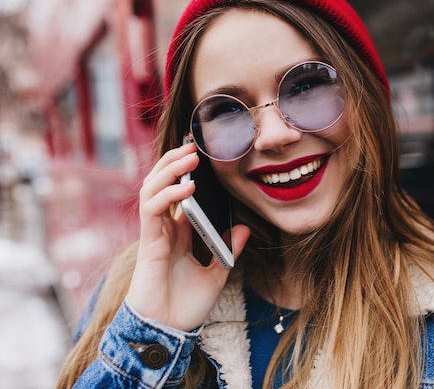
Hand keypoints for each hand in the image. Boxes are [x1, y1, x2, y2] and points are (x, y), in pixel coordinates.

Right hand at [127, 142, 249, 330]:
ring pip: (152, 189)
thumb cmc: (187, 305)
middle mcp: (164, 228)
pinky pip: (153, 209)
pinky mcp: (149, 242)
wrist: (168, 331)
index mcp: (179, 232)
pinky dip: (169, 195)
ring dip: (169, 169)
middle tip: (195, 145)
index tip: (204, 155)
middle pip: (161, 184)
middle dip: (175, 162)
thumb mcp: (218, 273)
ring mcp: (155, 233)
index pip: (179, 192)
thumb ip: (228, 249)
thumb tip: (243, 227)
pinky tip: (187, 187)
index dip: (186, 172)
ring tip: (190, 155)